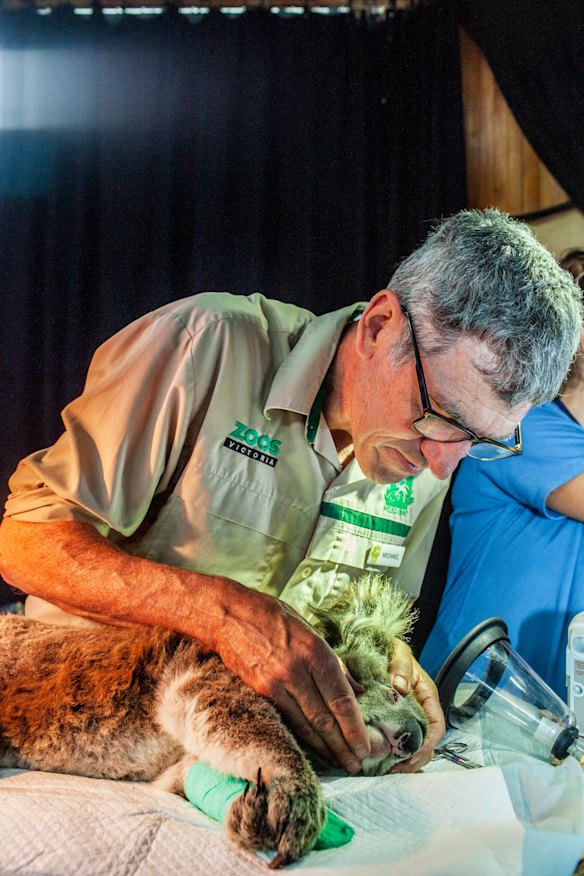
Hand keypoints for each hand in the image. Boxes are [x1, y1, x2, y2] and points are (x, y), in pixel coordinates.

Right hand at [214, 582, 370, 773]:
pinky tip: (315, 749)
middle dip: (344, 746)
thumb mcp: (312, 632)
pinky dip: (304, 738)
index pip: (341, 698)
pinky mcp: (261, 692)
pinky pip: (288, 720)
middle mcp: (297, 671)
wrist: (230, 616)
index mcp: (316, 652)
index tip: (366, 746)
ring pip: (307, 725)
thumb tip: (358, 690)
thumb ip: (336, 664)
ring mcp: (277, 683)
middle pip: (326, 718)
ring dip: (326, 748)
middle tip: (357, 764)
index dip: (355, 727)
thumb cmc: (276, 618)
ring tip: (341, 763)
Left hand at [386, 639, 444, 772]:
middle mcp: (421, 709)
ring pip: (414, 746)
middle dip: (414, 760)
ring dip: (404, 761)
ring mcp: (409, 716)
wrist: (380, 646)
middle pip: (427, 743)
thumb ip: (401, 666)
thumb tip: (401, 687)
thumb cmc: (393, 648)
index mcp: (427, 695)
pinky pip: (399, 741)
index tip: (411, 756)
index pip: (436, 726)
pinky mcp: (395, 720)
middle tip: (394, 770)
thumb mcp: (399, 652)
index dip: (427, 744)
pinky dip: (393, 753)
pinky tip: (380, 760)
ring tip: (386, 770)